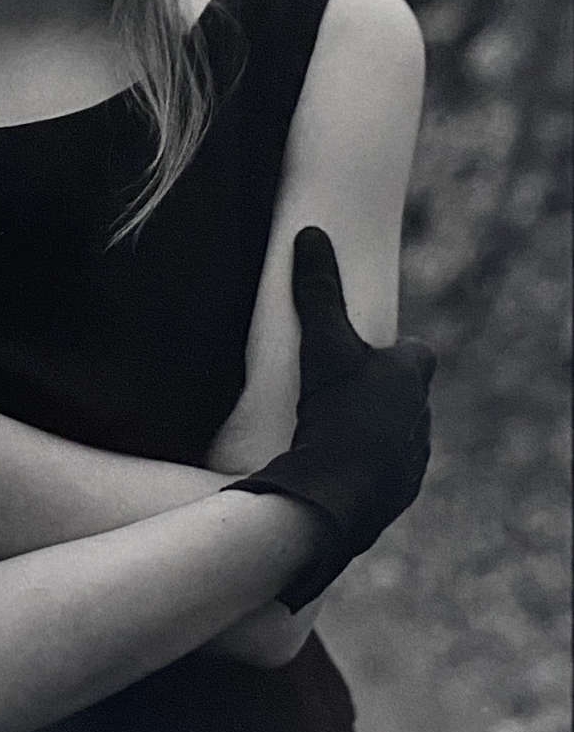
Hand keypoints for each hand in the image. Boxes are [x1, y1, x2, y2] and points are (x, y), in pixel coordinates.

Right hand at [229, 227, 434, 609]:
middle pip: (406, 395)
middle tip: (339, 389)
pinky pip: (386, 472)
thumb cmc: (337, 413)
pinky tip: (335, 466)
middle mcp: (420, 418)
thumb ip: (318, 290)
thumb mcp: (323, 344)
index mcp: (411, 378)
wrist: (336, 498)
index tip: (363, 351)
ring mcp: (412, 460)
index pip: (417, 353)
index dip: (395, 350)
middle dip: (381, 391)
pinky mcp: (396, 495)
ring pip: (398, 434)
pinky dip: (367, 466)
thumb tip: (311, 233)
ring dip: (375, 430)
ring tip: (332, 429)